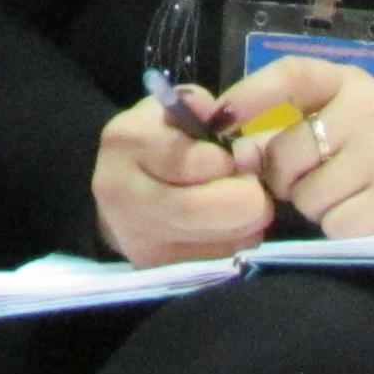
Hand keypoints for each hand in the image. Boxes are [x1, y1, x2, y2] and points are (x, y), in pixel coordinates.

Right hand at [90, 86, 277, 267]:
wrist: (122, 194)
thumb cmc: (156, 145)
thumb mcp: (169, 113)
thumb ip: (197, 105)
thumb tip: (218, 116)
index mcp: (126, 143)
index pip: (196, 160)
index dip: (227, 159)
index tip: (232, 156)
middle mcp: (123, 195)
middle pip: (208, 208)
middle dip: (247, 195)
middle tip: (252, 185)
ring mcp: (137, 239)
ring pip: (222, 238)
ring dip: (248, 222)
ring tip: (240, 204)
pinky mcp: (157, 268)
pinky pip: (220, 260)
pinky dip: (237, 243)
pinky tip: (227, 227)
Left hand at [232, 55, 373, 238]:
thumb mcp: (344, 128)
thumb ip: (287, 134)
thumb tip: (236, 154)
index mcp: (352, 85)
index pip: (293, 74)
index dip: (250, 93)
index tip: (221, 119)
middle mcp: (370, 111)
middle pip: (286, 154)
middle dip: (290, 179)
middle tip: (323, 182)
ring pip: (307, 195)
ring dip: (319, 208)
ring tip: (354, 198)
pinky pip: (334, 225)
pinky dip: (341, 231)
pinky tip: (369, 219)